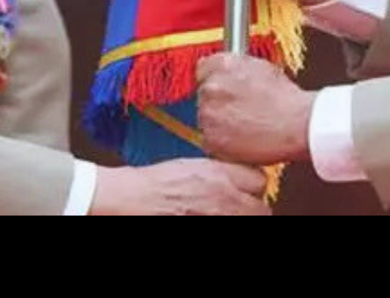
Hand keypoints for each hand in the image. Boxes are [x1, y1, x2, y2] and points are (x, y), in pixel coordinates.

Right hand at [88, 158, 269, 215]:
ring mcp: (213, 214)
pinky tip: (208, 216)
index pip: (260, 181)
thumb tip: (239, 181)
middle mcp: (220, 195)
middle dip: (253, 211)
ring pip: (252, 218)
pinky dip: (226, 220)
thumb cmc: (152, 183)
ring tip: (227, 214)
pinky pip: (229, 223)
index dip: (254, 189)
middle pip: (261, 210)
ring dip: (240, 217)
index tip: (248, 194)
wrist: (128, 199)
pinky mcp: (203, 222)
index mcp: (216, 173)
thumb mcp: (189, 166)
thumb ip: (218, 173)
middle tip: (241, 210)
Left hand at [196, 53, 313, 166]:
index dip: (215, 78)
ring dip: (219, 122)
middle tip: (240, 109)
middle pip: (204, 93)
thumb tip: (229, 70)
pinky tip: (242, 139)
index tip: (223, 88)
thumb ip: (238, 66)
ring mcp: (209, 114)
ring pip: (206, 117)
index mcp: (224, 65)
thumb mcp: (262, 68)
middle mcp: (212, 86)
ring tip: (245, 126)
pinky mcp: (211, 140)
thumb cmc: (287, 99)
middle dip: (219, 101)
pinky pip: (210, 140)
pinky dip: (222, 143)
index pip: (204, 68)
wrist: (297, 125)